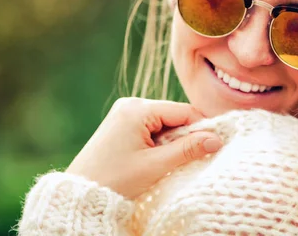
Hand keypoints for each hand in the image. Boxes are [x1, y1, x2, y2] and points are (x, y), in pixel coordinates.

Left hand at [66, 98, 222, 198]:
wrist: (80, 193)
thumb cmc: (116, 179)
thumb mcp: (156, 165)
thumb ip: (188, 149)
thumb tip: (217, 139)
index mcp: (137, 108)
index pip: (183, 111)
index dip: (202, 127)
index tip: (216, 145)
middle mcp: (130, 104)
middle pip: (174, 116)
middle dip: (186, 136)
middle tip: (192, 159)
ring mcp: (124, 114)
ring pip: (164, 124)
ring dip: (172, 142)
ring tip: (169, 163)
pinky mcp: (121, 125)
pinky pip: (150, 129)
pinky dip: (159, 143)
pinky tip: (158, 160)